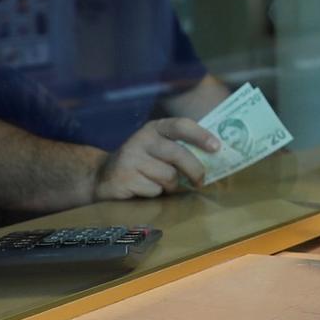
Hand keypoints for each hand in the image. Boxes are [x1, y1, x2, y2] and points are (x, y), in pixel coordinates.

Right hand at [94, 118, 220, 200]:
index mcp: (155, 128)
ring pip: (168, 176)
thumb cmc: (142, 163)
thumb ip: (181, 149)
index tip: (217, 147)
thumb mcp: (159, 149)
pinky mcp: (125, 177)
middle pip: (178, 154)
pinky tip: (144, 189)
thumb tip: (215, 159)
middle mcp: (142, 139)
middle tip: (201, 181)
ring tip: (161, 184)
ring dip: (171, 186)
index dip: (201, 135)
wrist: (103, 176)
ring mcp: (131, 158)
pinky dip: (155, 194)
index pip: (181, 126)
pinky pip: (154, 190)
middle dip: (195, 170)